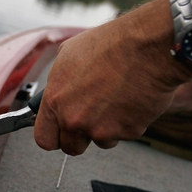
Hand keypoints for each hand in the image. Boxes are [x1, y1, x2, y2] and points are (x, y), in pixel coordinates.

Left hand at [34, 0, 191, 154]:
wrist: (148, 46)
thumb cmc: (111, 44)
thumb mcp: (68, 54)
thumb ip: (58, 81)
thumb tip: (56, 88)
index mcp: (55, 101)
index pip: (44, 138)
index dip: (53, 137)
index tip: (59, 133)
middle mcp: (74, 119)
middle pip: (71, 147)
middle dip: (80, 137)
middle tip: (91, 118)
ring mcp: (100, 129)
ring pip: (100, 141)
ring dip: (106, 128)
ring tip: (115, 101)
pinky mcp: (126, 132)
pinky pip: (124, 134)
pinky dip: (127, 122)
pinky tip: (130, 100)